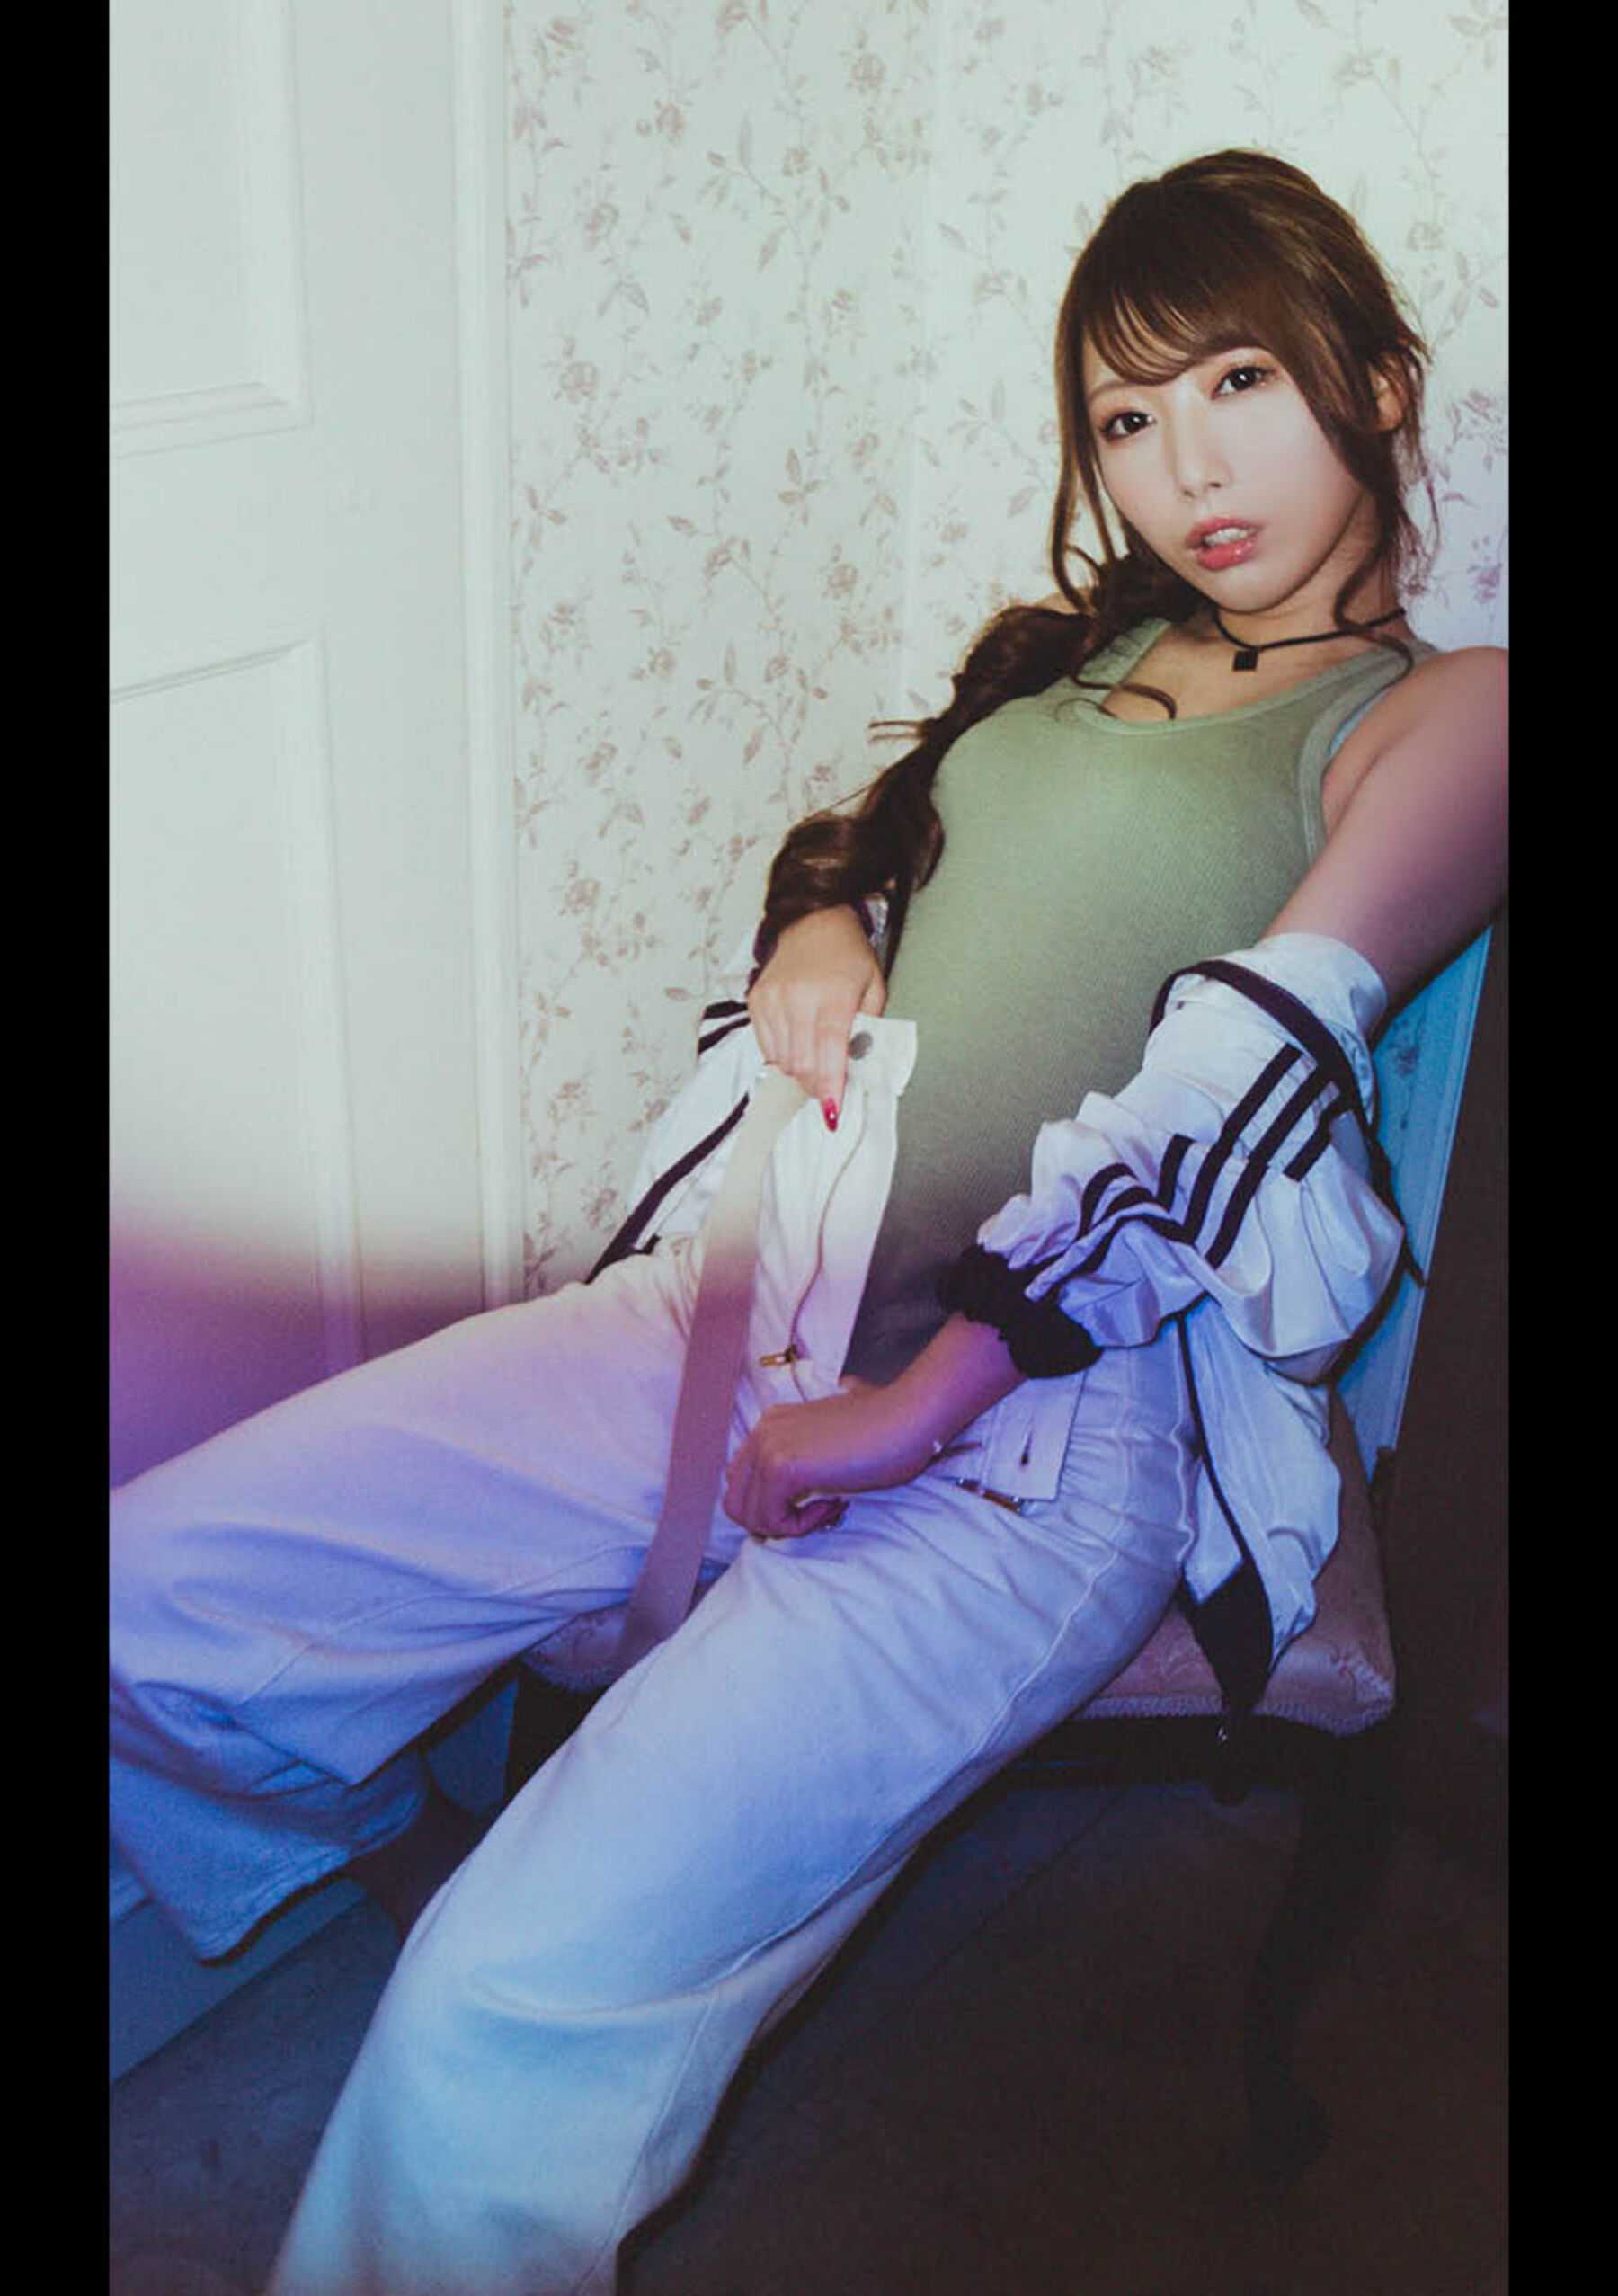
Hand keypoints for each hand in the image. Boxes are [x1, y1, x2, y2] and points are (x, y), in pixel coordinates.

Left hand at [723, 1380, 935, 1540]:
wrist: (908, 1419)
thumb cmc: (883, 1431)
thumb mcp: (831, 1442)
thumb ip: (805, 1458)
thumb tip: (795, 1495)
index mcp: (771, 1425)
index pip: (743, 1484)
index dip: (774, 1505)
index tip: (814, 1499)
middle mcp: (762, 1432)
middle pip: (737, 1502)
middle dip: (773, 1519)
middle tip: (816, 1512)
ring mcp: (769, 1447)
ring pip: (749, 1515)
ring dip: (787, 1524)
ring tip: (828, 1506)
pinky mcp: (782, 1467)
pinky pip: (771, 1519)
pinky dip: (799, 1525)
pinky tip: (832, 1504)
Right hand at [747, 906, 885, 1123]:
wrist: (813, 922)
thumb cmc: (847, 955)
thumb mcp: (874, 987)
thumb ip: (869, 1027)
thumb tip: (857, 1066)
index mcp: (834, 995)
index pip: (829, 1051)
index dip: (830, 1086)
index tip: (832, 1111)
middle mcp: (798, 997)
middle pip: (802, 1063)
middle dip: (815, 1085)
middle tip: (827, 1089)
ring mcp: (773, 999)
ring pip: (782, 1059)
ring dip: (799, 1071)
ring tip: (813, 1062)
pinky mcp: (757, 1001)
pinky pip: (766, 1046)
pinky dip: (782, 1055)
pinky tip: (796, 1044)